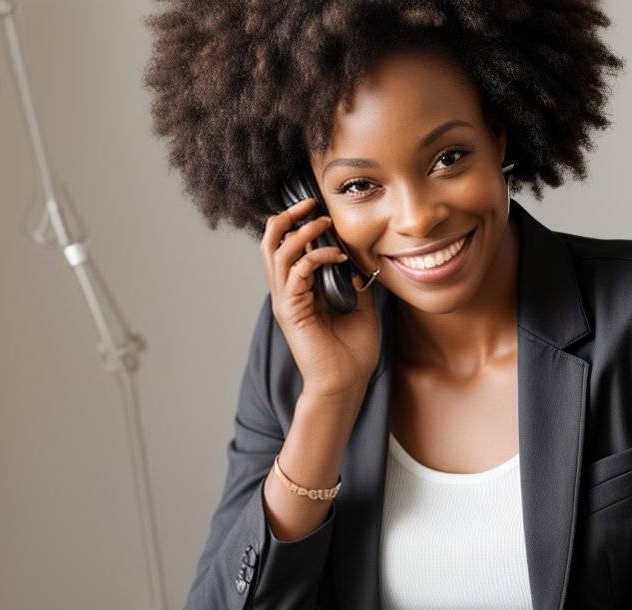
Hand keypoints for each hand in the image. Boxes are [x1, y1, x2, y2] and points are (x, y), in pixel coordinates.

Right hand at [261, 195, 380, 400]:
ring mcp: (287, 301)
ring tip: (323, 222)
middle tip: (309, 204)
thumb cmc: (352, 353)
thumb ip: (355, 284)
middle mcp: (288, 293)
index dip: (298, 225)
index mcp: (300, 291)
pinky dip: (316, 257)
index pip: (287, 248)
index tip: (320, 211)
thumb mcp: (360, 308)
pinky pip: (297, 272)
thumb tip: (361, 262)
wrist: (345, 384)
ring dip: (302, 232)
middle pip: (270, 243)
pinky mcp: (292, 311)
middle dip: (287, 218)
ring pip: (278, 252)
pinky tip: (338, 258)